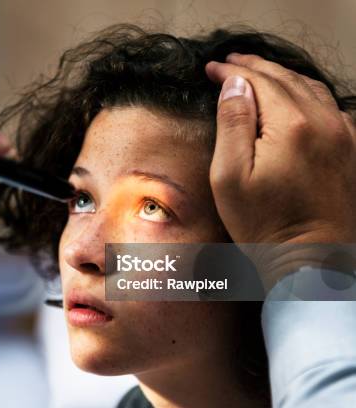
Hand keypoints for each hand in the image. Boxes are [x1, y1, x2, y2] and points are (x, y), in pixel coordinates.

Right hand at [206, 54, 355, 284]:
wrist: (312, 260)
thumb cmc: (265, 224)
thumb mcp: (230, 176)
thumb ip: (233, 124)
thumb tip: (235, 86)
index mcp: (291, 125)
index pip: (258, 81)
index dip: (231, 71)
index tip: (211, 67)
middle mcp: (324, 122)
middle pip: (285, 78)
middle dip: (254, 67)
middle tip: (230, 62)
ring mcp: (343, 134)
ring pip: (310, 87)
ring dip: (281, 76)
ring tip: (257, 73)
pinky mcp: (350, 149)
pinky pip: (331, 105)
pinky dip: (308, 92)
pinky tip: (295, 96)